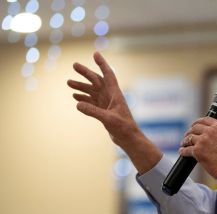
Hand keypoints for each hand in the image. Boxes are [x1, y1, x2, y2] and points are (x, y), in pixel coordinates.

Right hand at [67, 52, 160, 173]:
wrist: (129, 139)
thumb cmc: (123, 128)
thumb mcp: (108, 119)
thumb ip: (93, 111)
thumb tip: (77, 103)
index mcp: (115, 94)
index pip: (108, 75)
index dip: (102, 64)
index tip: (95, 54)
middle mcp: (111, 96)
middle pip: (97, 80)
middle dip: (86, 73)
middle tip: (74, 65)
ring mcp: (107, 104)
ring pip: (92, 91)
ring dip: (82, 86)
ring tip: (68, 82)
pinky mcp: (104, 111)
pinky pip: (92, 102)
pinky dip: (83, 98)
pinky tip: (75, 97)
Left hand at [180, 117, 216, 177]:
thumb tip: (211, 137)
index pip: (205, 120)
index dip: (197, 122)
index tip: (194, 125)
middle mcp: (210, 131)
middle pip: (195, 128)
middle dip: (190, 132)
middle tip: (188, 136)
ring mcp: (203, 140)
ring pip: (189, 138)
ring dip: (185, 141)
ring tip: (184, 144)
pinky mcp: (197, 151)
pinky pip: (186, 149)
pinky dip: (183, 151)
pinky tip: (182, 152)